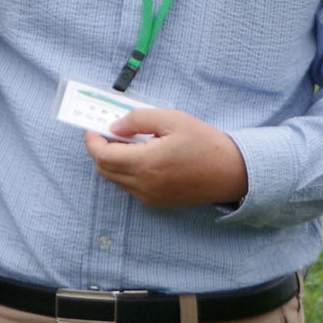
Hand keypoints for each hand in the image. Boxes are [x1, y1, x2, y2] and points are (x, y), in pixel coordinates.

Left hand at [84, 108, 249, 208]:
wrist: (231, 172)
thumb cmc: (204, 142)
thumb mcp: (172, 119)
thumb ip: (138, 120)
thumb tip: (114, 127)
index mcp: (145, 164)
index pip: (103, 156)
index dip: (92, 141)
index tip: (91, 128)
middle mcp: (143, 185)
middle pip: (104, 169)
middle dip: (100, 150)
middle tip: (108, 131)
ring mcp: (150, 197)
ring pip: (116, 180)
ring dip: (112, 161)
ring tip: (127, 142)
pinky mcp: (157, 202)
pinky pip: (130, 187)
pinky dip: (126, 171)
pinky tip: (142, 156)